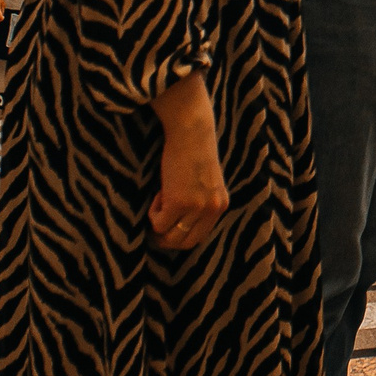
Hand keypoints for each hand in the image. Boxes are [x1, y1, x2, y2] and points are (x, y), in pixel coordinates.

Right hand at [148, 75, 227, 251]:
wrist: (192, 132)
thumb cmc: (193, 154)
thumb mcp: (205, 184)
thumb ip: (199, 204)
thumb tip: (176, 229)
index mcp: (221, 205)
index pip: (199, 238)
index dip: (179, 237)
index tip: (167, 226)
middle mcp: (213, 208)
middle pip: (185, 244)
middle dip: (165, 238)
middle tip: (156, 221)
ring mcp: (198, 206)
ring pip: (170, 237)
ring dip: (158, 225)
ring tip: (160, 200)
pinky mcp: (179, 201)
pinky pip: (158, 223)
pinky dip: (153, 212)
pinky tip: (160, 191)